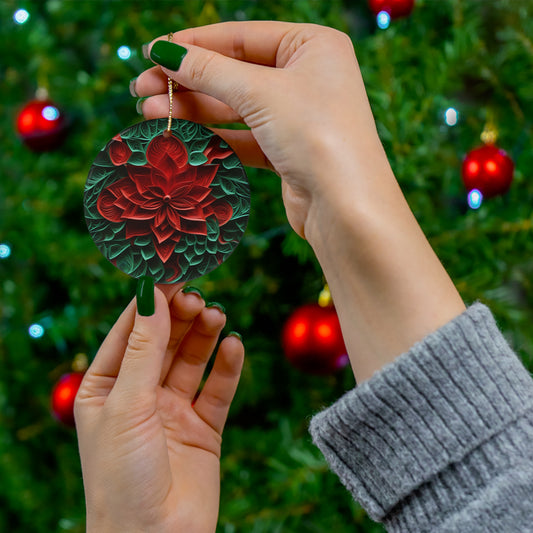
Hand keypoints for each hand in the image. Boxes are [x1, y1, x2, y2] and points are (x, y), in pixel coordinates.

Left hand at [75, 284, 243, 532]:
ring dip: (204, 335)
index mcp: (106, 387)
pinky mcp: (203, 427)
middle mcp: (140, 394)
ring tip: (216, 316)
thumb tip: (153, 296)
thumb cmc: (122, 477)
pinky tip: (234, 347)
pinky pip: (218, 388)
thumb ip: (144, 349)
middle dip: (180, 316)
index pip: (130, 330)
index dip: (150, 301)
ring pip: (192, 359)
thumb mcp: (127, 404)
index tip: (171, 271)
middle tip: (198, 296)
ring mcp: (173, 409)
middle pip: (164, 341)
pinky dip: (227, 366)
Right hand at [134, 21, 384, 240]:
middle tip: (141, 89)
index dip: (194, 44)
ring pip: (236, 107)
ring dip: (194, 110)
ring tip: (149, 113)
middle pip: (235, 72)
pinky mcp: (288, 151)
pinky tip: (181, 138)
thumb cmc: (316, 135)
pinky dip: (214, 137)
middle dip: (187, 81)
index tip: (152, 52)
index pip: (241, 37)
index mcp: (312, 45)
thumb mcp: (260, 93)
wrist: (346, 207)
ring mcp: (298, 116)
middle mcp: (308, 77)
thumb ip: (209, 71)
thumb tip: (164, 52)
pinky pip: (244, 137)